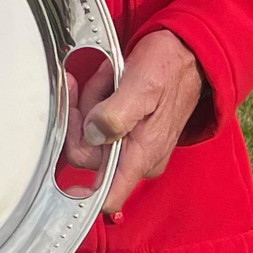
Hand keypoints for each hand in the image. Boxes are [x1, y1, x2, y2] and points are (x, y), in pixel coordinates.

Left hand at [63, 29, 204, 216]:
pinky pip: (98, 124)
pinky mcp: (126, 134)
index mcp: (141, 156)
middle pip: (86, 152)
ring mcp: (131, 147)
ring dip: (92, 101)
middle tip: (102, 86)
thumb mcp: (141, 86)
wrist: (186, 55)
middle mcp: (136, 159)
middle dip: (85, 115)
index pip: (107, 197)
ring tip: (112, 78)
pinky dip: (98, 101)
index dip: (81, 192)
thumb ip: (116, 114)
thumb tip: (93, 133)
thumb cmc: (169, 68)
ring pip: (89, 134)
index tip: (65, 169)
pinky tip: (111, 83)